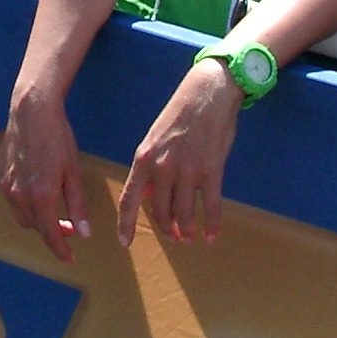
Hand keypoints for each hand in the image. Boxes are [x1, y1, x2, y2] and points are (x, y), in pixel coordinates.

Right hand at [0, 90, 90, 263]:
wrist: (31, 111)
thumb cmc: (57, 138)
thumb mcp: (74, 172)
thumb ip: (78, 205)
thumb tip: (84, 233)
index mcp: (42, 197)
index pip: (50, 235)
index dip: (61, 251)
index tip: (70, 259)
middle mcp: (20, 196)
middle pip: (36, 227)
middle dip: (52, 232)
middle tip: (69, 227)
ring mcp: (6, 186)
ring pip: (22, 216)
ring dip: (37, 219)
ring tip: (53, 209)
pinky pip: (12, 200)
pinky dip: (25, 203)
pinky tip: (36, 190)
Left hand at [116, 61, 242, 246]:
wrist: (207, 94)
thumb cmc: (179, 116)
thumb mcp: (154, 140)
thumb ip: (149, 168)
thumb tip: (144, 195)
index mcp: (143, 159)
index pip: (129, 199)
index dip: (125, 224)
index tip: (124, 243)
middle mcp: (162, 168)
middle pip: (160, 212)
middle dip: (167, 229)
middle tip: (174, 237)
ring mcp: (188, 171)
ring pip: (184, 214)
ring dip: (187, 230)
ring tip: (190, 237)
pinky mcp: (211, 171)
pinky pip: (211, 207)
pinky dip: (210, 225)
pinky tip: (210, 236)